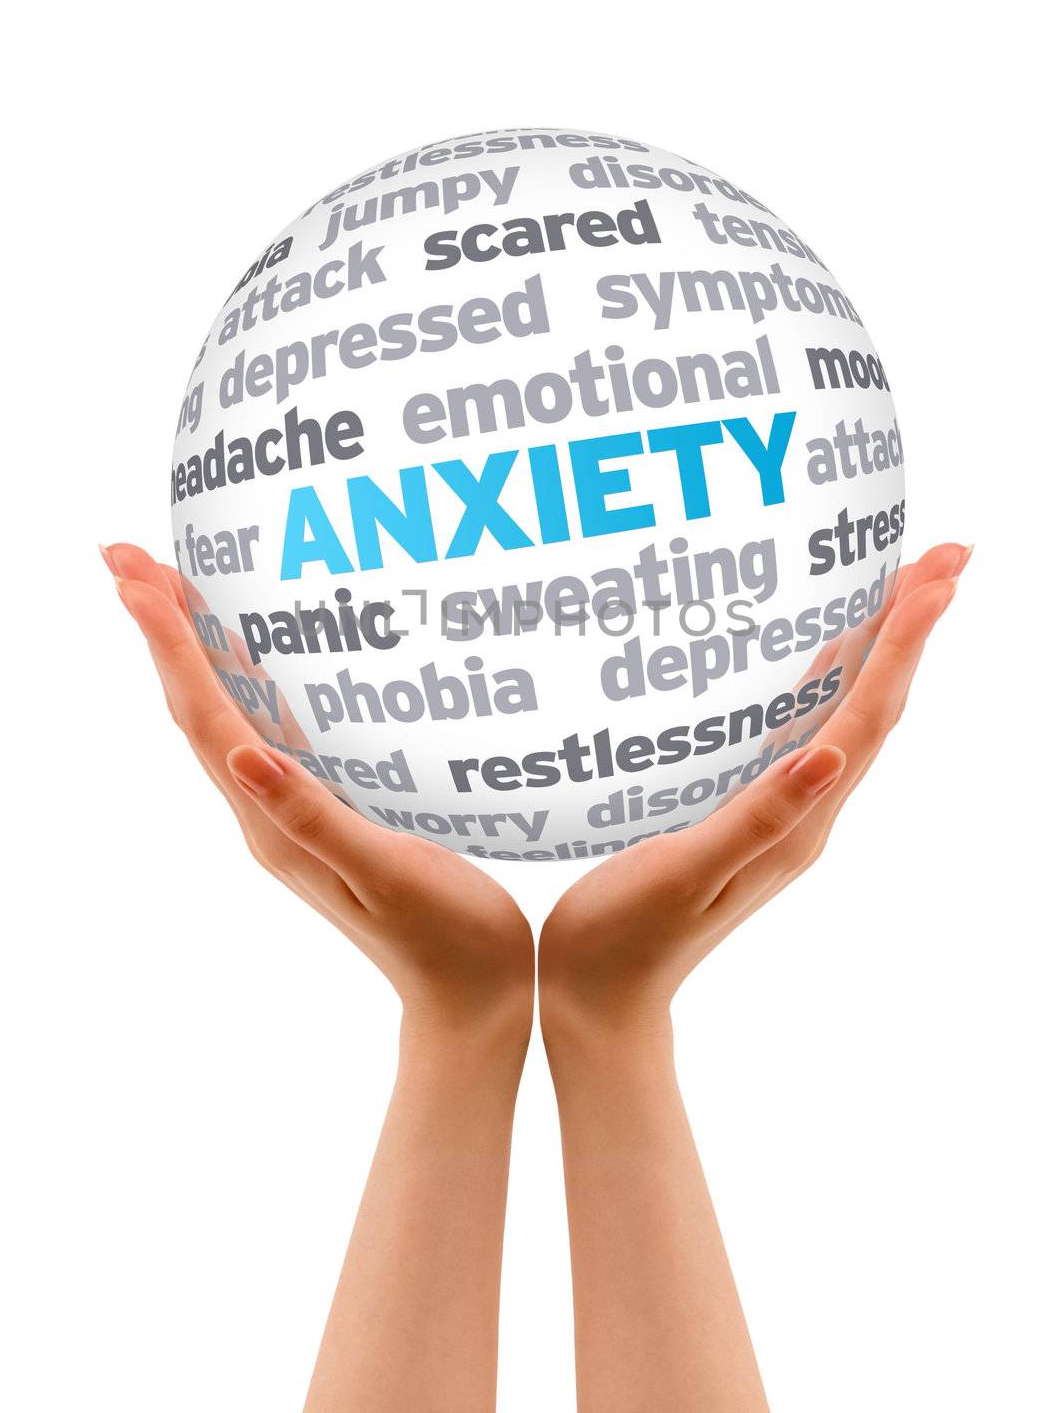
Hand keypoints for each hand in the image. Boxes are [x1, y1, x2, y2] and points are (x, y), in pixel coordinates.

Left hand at [103, 543, 533, 1043]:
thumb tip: (245, 756)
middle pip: (194, 708)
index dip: (170, 645)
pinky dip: (242, 681)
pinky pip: (263, 731)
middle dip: (158, 630)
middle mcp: (265, 815)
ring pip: (221, 716)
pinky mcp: (319, 813)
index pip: (205, 719)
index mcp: (273, 825)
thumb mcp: (386, 874)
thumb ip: (314, 818)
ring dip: (189, 650)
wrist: (466, 997)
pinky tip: (252, 653)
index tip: (134, 578)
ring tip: (167, 587)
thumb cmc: (443, 937)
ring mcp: (288, 815)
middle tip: (125, 555)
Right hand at [539, 541, 968, 1043]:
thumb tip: (828, 756)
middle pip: (877, 705)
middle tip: (946, 554)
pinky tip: (820, 650)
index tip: (937, 578)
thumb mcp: (686, 876)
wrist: (604, 996)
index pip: (867, 718)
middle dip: (914, 628)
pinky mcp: (752, 810)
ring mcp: (783, 812)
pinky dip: (829, 677)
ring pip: (849, 713)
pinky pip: (807, 727)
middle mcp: (805, 812)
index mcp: (798, 824)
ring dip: (883, 647)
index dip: (903, 644)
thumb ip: (757, 818)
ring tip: (907, 584)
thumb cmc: (628, 938)